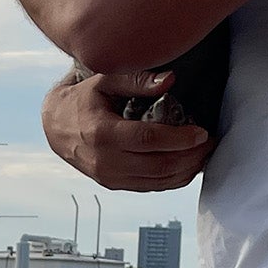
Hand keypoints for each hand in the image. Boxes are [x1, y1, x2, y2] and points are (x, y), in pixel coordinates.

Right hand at [42, 65, 213, 191]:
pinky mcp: (115, 185)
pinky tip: (188, 165)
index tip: (202, 131)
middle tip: (211, 142)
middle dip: (191, 156)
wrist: (56, 126)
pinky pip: (151, 187)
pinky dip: (174, 179)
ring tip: (205, 153)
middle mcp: (105, 161)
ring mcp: (109, 177)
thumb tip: (170, 80)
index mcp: (102, 133)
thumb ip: (136, 79)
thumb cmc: (83, 99)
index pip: (149, 140)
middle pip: (158, 165)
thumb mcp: (104, 80)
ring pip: (158, 181)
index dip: (180, 138)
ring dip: (187, 170)